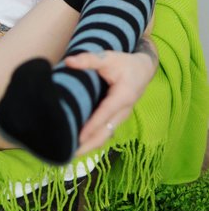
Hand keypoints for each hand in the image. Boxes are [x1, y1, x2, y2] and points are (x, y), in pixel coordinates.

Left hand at [64, 43, 157, 157]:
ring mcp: (120, 118)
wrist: (142, 70)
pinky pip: (103, 133)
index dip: (92, 126)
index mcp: (123, 96)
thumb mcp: (108, 57)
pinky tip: (75, 145)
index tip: (78, 137)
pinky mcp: (115, 120)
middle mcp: (124, 111)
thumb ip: (89, 59)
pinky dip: (91, 141)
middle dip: (88, 145)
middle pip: (105, 132)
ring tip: (68, 152)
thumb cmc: (124, 63)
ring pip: (104, 136)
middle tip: (67, 152)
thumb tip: (68, 61)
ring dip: (88, 146)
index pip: (105, 114)